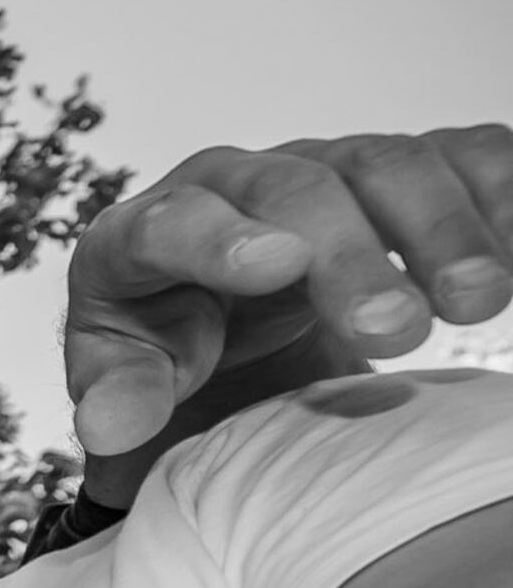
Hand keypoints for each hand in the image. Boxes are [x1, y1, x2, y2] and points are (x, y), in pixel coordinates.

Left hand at [67, 126, 512, 473]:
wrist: (221, 331)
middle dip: (351, 255)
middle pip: (299, 190)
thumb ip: (119, 395)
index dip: (218, 238)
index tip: (273, 266)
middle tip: (394, 329)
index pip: (172, 221)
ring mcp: (328, 169)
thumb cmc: (165, 354)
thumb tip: (113, 426)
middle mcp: (240, 181)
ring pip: (394, 165)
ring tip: (476, 302)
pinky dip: (503, 196)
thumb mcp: (126, 382)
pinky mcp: (403, 177)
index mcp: (147, 231)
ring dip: (443, 228)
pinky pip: (469, 160)